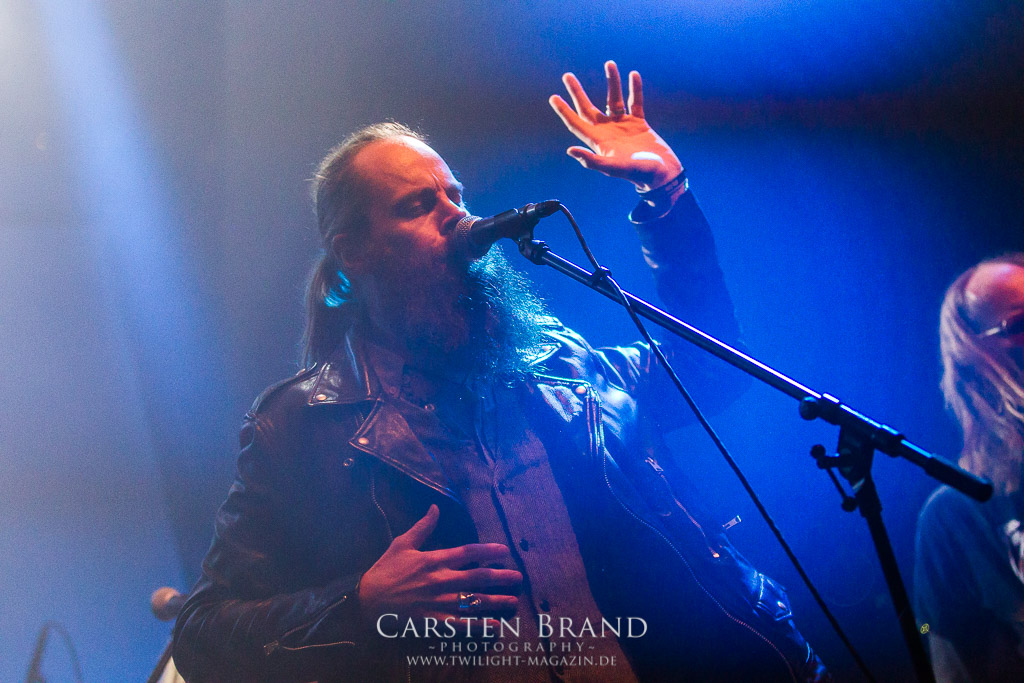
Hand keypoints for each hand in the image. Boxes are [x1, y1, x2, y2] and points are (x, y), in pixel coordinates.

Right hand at [357, 505, 521, 624]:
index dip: (489, 550)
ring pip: (474, 600)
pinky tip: (494, 625)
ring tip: (513, 602)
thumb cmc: (385, 570)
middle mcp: (441, 580)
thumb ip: (423, 527)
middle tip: (519, 578)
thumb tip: (435, 507)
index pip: (468, 552)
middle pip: (479, 577)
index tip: (505, 551)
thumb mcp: (402, 543)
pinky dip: (479, 625)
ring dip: (496, 601)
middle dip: (501, 577)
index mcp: (434, 559)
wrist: (367, 600)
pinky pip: (461, 624)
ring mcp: (439, 602)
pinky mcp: (434, 621)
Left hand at [549, 61, 682, 191]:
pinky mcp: (639, 123)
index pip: (576, 123)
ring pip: (614, 100)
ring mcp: (623, 126)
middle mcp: (607, 131)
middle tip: (567, 76)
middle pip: (588, 108)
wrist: (662, 174)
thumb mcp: (613, 167)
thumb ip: (592, 160)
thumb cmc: (638, 173)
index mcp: (599, 141)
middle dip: (577, 92)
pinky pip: (635, 102)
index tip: (553, 97)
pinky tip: (633, 75)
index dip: (564, 111)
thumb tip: (570, 150)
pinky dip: (635, 89)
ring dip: (612, 82)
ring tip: (610, 63)